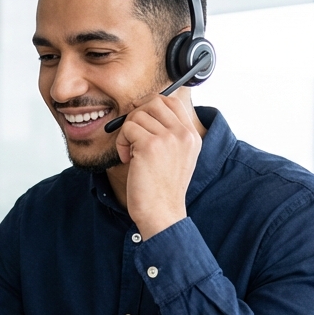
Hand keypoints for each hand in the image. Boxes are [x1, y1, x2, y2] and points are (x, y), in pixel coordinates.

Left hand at [114, 93, 203, 238]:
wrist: (161, 213)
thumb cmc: (162, 189)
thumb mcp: (176, 157)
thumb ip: (168, 133)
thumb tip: (142, 109)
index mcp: (192, 136)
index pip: (172, 101)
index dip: (150, 107)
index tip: (141, 124)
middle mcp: (183, 134)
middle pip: (153, 102)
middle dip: (136, 116)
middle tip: (133, 137)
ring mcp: (168, 138)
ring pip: (137, 115)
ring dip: (127, 133)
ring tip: (131, 153)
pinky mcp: (150, 145)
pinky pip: (127, 128)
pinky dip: (121, 143)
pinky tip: (127, 159)